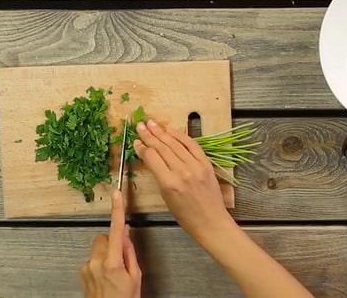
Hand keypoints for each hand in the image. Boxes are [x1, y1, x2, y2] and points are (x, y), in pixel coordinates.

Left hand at [81, 190, 141, 297]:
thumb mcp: (135, 278)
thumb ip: (129, 253)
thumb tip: (125, 234)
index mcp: (112, 263)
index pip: (116, 230)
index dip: (117, 210)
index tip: (116, 195)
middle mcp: (96, 263)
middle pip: (104, 238)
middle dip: (113, 242)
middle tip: (122, 260)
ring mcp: (86, 268)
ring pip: (98, 249)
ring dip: (106, 255)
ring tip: (114, 275)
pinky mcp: (81, 272)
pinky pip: (92, 260)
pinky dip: (99, 264)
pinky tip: (106, 279)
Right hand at [134, 120, 234, 242]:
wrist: (211, 222)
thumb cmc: (185, 216)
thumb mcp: (165, 197)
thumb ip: (158, 175)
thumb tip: (150, 157)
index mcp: (169, 183)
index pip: (152, 158)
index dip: (142, 147)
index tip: (136, 141)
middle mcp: (182, 171)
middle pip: (162, 147)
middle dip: (149, 135)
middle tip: (140, 125)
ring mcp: (196, 166)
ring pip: (175, 143)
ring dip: (162, 132)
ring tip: (151, 123)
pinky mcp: (206, 163)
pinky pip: (192, 145)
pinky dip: (180, 135)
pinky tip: (171, 130)